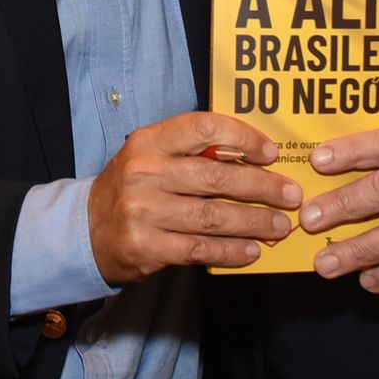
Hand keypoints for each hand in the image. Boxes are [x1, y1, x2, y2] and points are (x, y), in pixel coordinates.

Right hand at [88, 112, 301, 283]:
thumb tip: (252, 158)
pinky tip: (252, 251)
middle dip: (262, 187)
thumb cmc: (132, 187)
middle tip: (291, 195)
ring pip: (213, 216)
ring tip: (281, 226)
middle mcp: (144, 172)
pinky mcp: (146, 246)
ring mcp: (144, 211)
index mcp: (149, 141)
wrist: (87, 229)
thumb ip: (191, 152)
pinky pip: (200, 249)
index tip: (270, 153)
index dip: (242, 137)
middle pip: (216, 177)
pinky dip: (231, 251)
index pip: (203, 127)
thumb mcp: (151, 157)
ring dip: (254, 222)